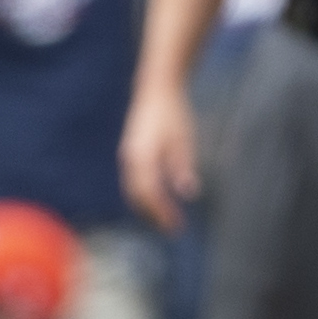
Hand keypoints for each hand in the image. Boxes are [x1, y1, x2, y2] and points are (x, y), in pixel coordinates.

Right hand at [121, 84, 201, 229]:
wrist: (156, 89)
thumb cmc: (173, 113)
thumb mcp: (183, 139)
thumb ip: (182, 166)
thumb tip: (189, 192)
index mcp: (142, 156)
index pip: (149, 194)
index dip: (161, 213)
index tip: (176, 227)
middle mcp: (130, 159)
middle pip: (137, 196)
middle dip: (153, 215)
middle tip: (172, 229)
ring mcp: (128, 156)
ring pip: (133, 191)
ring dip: (148, 208)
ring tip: (166, 220)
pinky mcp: (131, 153)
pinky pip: (133, 182)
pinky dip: (144, 196)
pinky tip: (158, 201)